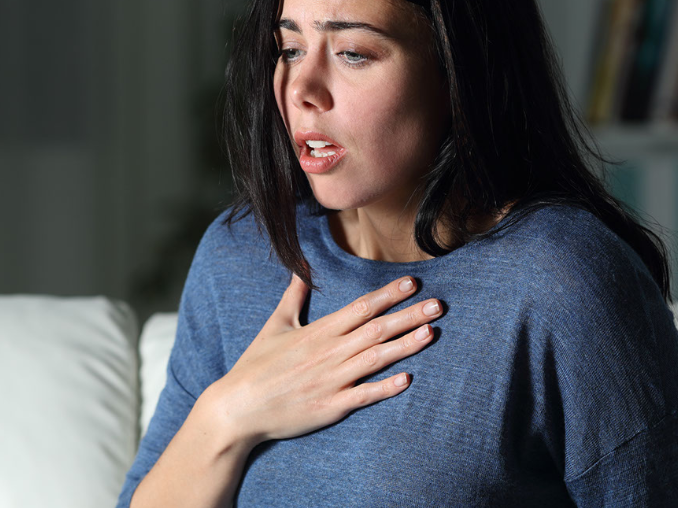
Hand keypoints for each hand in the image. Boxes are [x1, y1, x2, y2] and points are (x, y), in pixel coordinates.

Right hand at [202, 274, 442, 445]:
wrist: (238, 407)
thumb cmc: (255, 366)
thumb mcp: (274, 326)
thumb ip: (293, 297)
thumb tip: (302, 270)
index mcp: (318, 332)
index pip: (360, 307)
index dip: (388, 295)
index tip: (413, 284)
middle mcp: (329, 353)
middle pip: (376, 330)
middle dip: (409, 316)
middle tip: (439, 305)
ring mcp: (332, 381)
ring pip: (376, 359)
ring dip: (405, 345)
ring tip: (431, 332)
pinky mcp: (331, 406)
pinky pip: (364, 396)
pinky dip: (385, 388)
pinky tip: (407, 379)